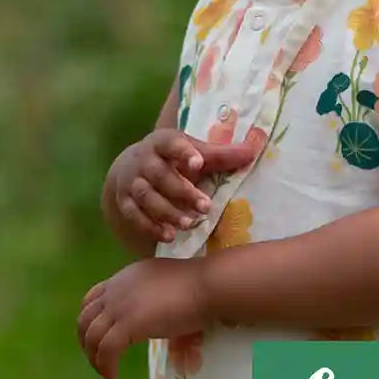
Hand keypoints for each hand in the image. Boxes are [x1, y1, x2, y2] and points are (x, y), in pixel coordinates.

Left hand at [77, 257, 206, 378]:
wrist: (206, 285)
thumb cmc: (194, 285)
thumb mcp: (161, 285)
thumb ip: (147, 297)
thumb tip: (149, 315)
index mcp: (124, 278)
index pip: (91, 299)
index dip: (88, 321)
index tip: (96, 338)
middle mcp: (116, 289)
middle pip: (85, 319)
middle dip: (86, 343)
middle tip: (97, 360)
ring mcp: (120, 306)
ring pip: (92, 337)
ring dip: (94, 359)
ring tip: (105, 372)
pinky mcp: (128, 324)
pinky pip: (106, 350)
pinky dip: (105, 366)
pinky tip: (113, 376)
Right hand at [110, 129, 255, 243]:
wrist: (132, 167)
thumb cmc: (174, 158)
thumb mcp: (195, 151)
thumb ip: (222, 155)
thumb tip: (254, 151)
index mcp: (162, 142)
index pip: (171, 143)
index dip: (184, 152)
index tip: (199, 163)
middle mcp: (143, 160)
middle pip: (160, 175)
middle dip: (182, 192)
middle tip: (205, 207)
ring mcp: (131, 182)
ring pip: (146, 197)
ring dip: (168, 212)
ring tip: (190, 224)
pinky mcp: (124, 201)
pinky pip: (134, 215)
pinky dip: (151, 226)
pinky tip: (169, 236)